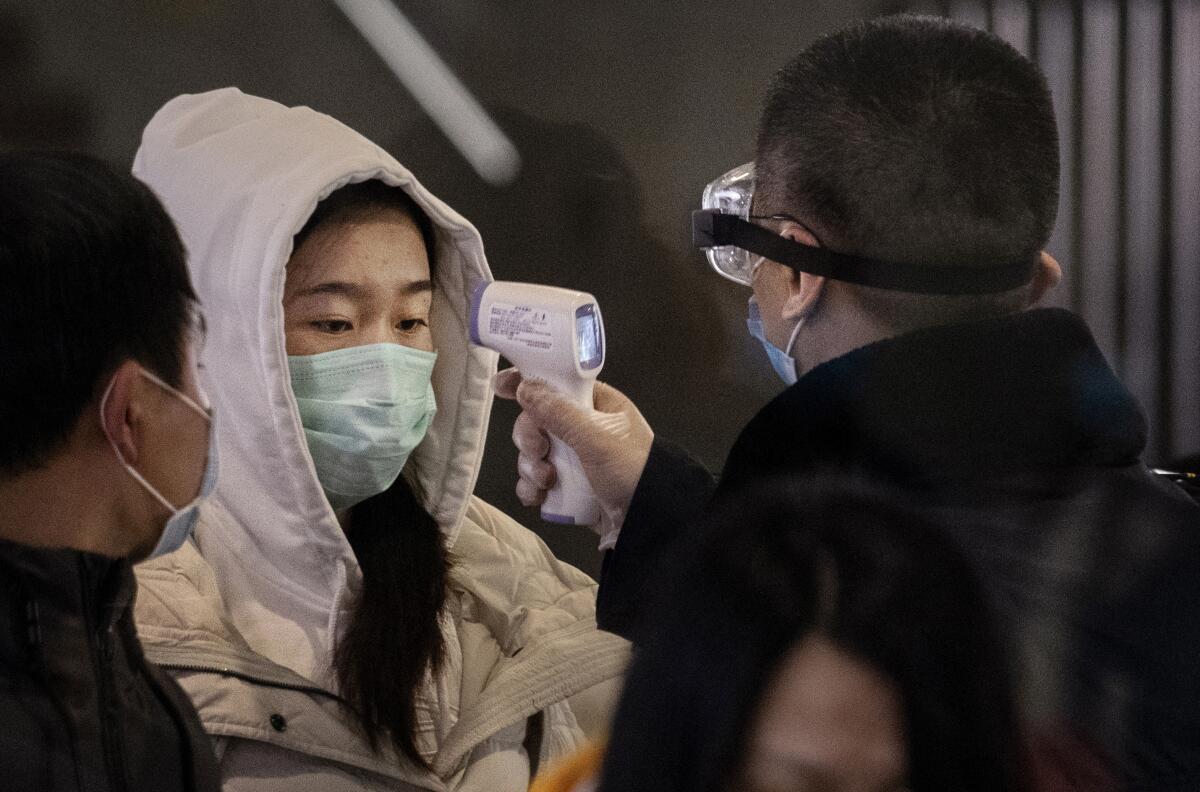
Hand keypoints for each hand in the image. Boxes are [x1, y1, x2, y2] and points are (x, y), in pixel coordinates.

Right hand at [494, 368, 652, 538]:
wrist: (649, 521)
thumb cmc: (633, 471)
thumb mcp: (596, 439)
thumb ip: (559, 413)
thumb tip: (526, 387)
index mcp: (597, 404)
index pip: (558, 383)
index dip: (529, 382)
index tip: (503, 388)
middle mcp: (584, 427)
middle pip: (537, 419)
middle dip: (530, 437)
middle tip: (539, 450)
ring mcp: (575, 457)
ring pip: (534, 451)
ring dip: (531, 466)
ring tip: (547, 482)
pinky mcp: (568, 485)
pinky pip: (537, 479)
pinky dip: (533, 487)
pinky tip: (538, 496)